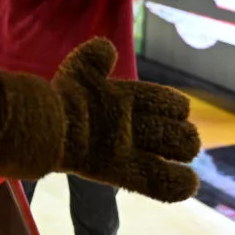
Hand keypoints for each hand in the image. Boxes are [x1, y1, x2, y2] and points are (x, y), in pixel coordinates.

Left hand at [52, 39, 200, 201]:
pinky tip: (189, 184)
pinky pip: (152, 181)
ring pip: (166, 151)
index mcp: (124, 101)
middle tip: (186, 138)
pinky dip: (172, 185)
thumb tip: (108, 49)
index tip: (180, 108)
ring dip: (180, 151)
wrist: (45, 125)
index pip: (161, 100)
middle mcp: (129, 126)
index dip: (173, 104)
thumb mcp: (80, 69)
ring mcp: (126, 150)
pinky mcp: (119, 172)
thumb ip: (96, 56)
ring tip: (187, 153)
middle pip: (169, 129)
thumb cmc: (63, 96)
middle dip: (181, 133)